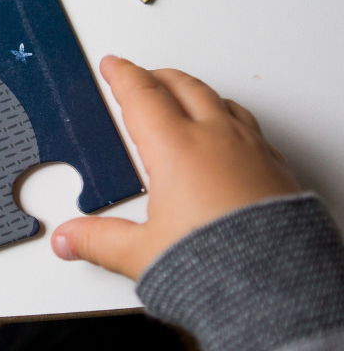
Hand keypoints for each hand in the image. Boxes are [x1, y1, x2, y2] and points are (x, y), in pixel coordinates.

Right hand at [51, 56, 299, 279]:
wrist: (280, 285)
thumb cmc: (218, 263)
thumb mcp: (141, 253)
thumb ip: (99, 241)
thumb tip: (69, 239)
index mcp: (176, 150)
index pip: (142, 97)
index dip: (123, 76)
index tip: (113, 65)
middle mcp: (216, 140)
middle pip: (183, 87)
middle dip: (158, 77)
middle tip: (143, 75)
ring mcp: (252, 150)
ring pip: (220, 102)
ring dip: (196, 92)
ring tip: (186, 98)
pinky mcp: (276, 168)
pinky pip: (249, 127)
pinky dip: (229, 119)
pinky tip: (228, 136)